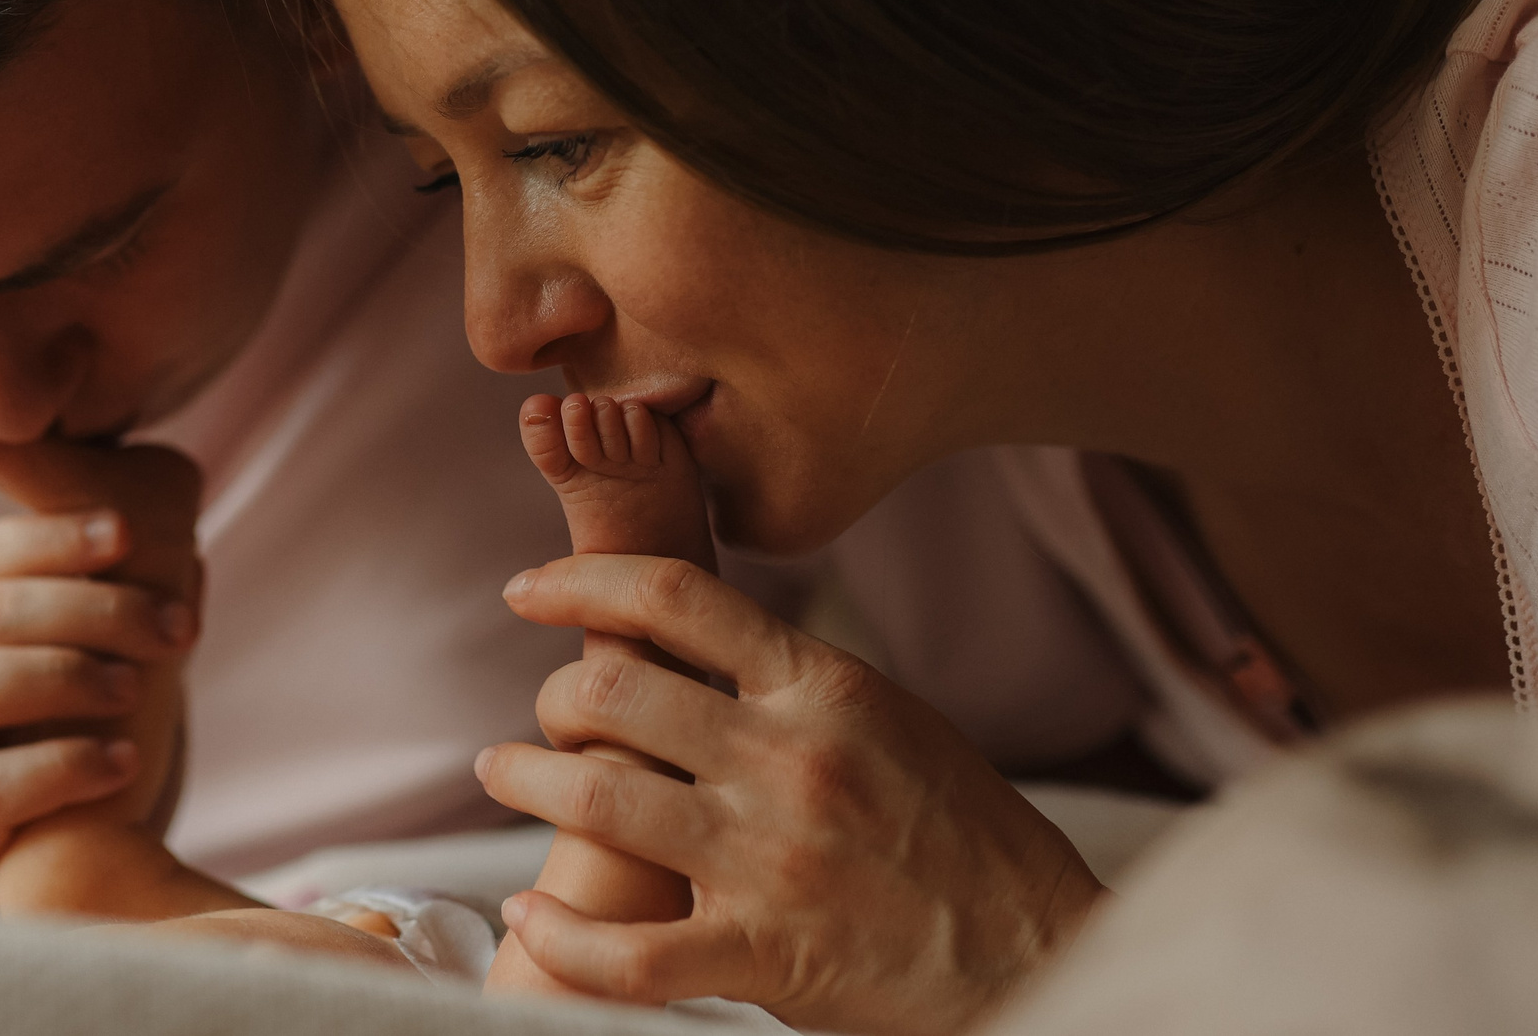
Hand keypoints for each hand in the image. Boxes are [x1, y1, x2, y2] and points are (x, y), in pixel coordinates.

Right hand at [0, 425, 200, 901]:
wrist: (61, 870)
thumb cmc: (83, 741)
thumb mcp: (102, 654)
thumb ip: (121, 587)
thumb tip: (171, 508)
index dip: (52, 532)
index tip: (129, 531)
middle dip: (90, 605)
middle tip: (176, 627)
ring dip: (63, 674)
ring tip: (137, 691)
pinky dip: (63, 765)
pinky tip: (123, 762)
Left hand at [479, 554, 1104, 1033]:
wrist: (1033, 948)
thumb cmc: (957, 829)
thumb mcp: (884, 716)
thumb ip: (787, 679)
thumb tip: (686, 634)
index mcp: (821, 687)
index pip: (674, 596)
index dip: (581, 583)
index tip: (529, 591)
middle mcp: (789, 759)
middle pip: (614, 691)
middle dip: (553, 695)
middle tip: (543, 716)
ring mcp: (771, 857)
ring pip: (598, 799)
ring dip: (526, 781)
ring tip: (504, 773)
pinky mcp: (764, 953)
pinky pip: (626, 952)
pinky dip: (559, 932)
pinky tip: (530, 912)